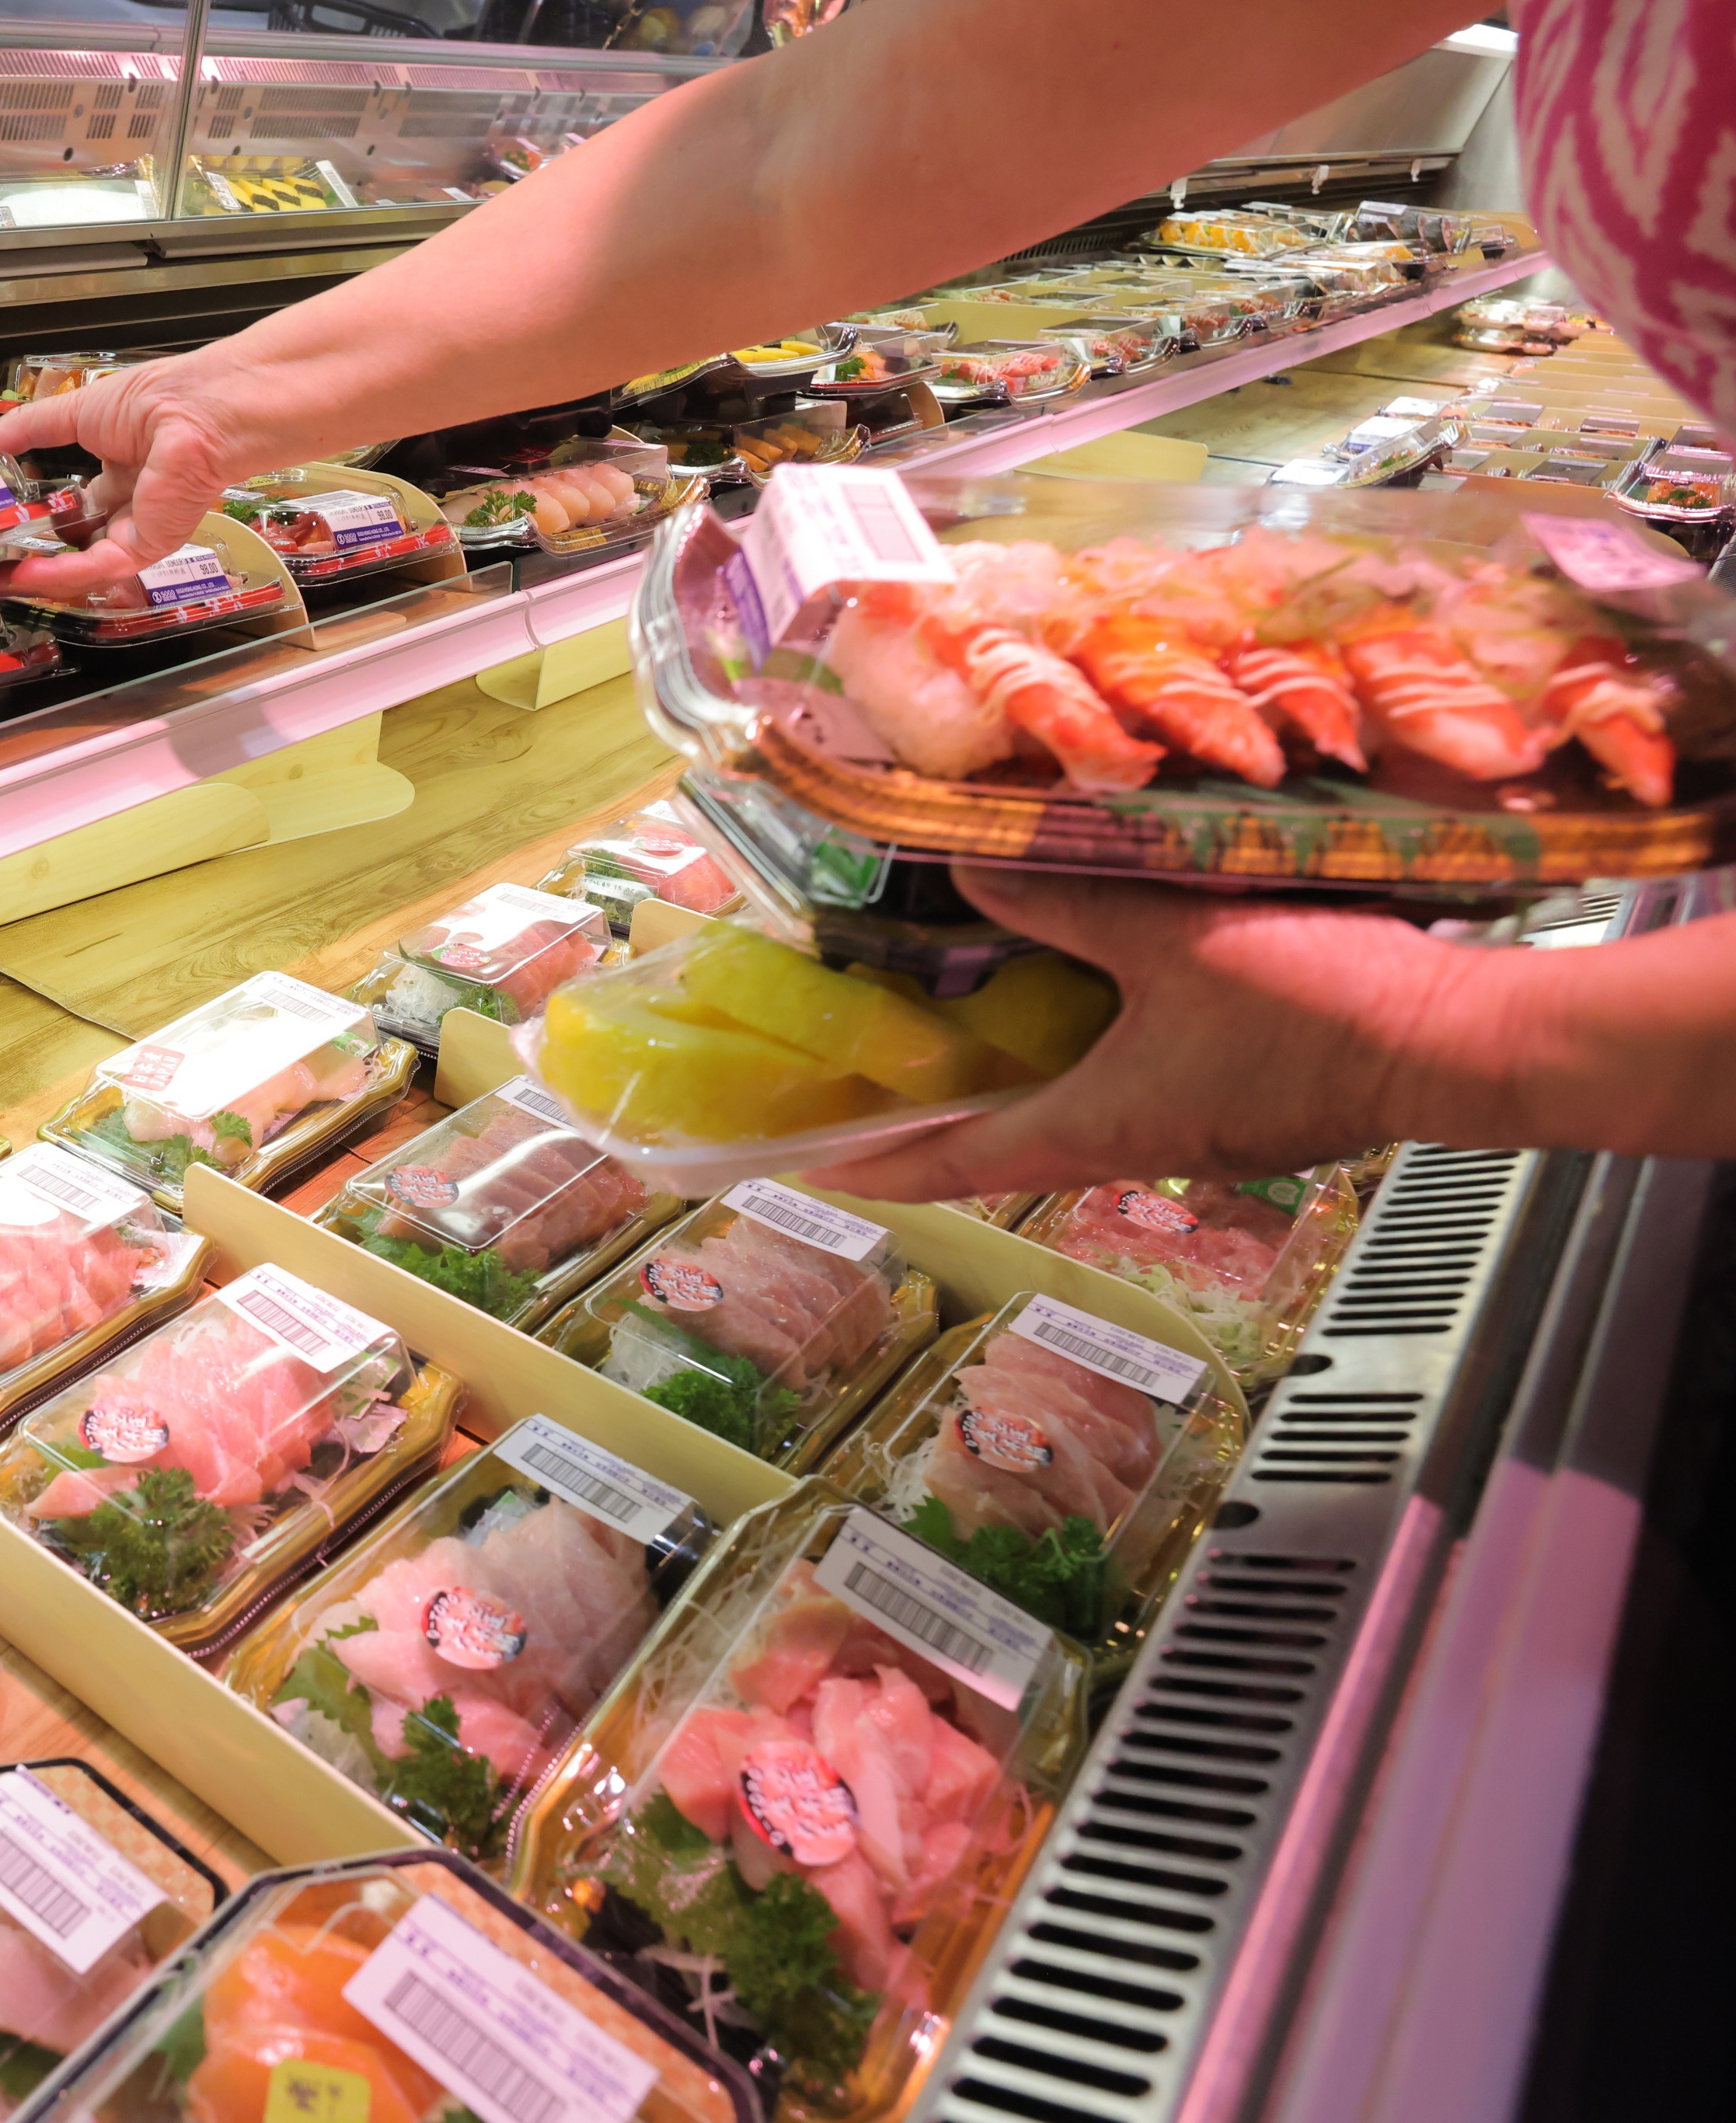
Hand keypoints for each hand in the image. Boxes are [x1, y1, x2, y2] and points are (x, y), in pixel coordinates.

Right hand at [0, 354, 262, 600]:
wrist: (196, 412)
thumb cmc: (151, 400)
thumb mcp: (73, 413)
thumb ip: (25, 430)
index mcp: (123, 465)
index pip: (80, 503)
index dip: (44, 516)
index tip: (6, 523)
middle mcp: (134, 501)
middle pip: (82, 539)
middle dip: (40, 553)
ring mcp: (140, 527)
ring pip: (85, 563)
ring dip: (41, 574)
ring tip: (0, 580)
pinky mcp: (146, 546)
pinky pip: (97, 568)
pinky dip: (59, 575)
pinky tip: (22, 576)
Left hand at [804, 864, 1524, 1201]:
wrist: (1463, 1042)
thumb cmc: (1321, 1008)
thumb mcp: (1172, 939)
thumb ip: (1066, 905)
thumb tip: (970, 868)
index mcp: (1095, 1128)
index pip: (951, 1161)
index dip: (870, 1161)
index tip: (800, 1161)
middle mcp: (1130, 1142)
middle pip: (998, 1139)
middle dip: (927, 1112)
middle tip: (862, 1078)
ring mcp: (1187, 1125)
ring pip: (1066, 1104)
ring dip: (1006, 1073)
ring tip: (947, 1024)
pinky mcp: (1236, 1095)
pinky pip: (1128, 1074)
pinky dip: (1080, 1042)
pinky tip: (1076, 989)